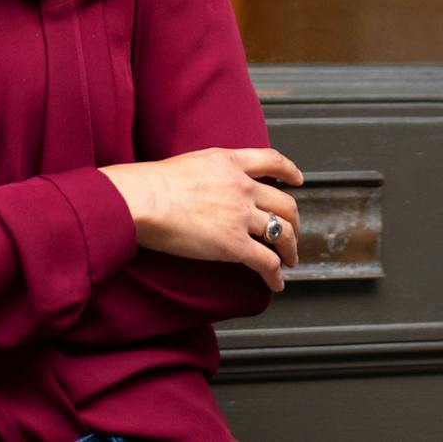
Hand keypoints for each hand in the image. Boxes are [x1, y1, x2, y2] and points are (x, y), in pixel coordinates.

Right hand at [98, 147, 303, 291]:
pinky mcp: (235, 244)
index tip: (298, 179)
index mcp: (229, 162)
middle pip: (285, 203)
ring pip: (283, 233)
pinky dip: (276, 275)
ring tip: (289, 259)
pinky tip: (276, 282)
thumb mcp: (191, 162)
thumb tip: (213, 184)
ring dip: (290, 249)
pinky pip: (267, 262)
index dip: (290, 171)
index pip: (271, 161)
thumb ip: (212, 171)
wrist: (144, 199)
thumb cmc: (153, 182)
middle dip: (294, 221)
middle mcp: (242, 186)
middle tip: (291, 232)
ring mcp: (241, 216)